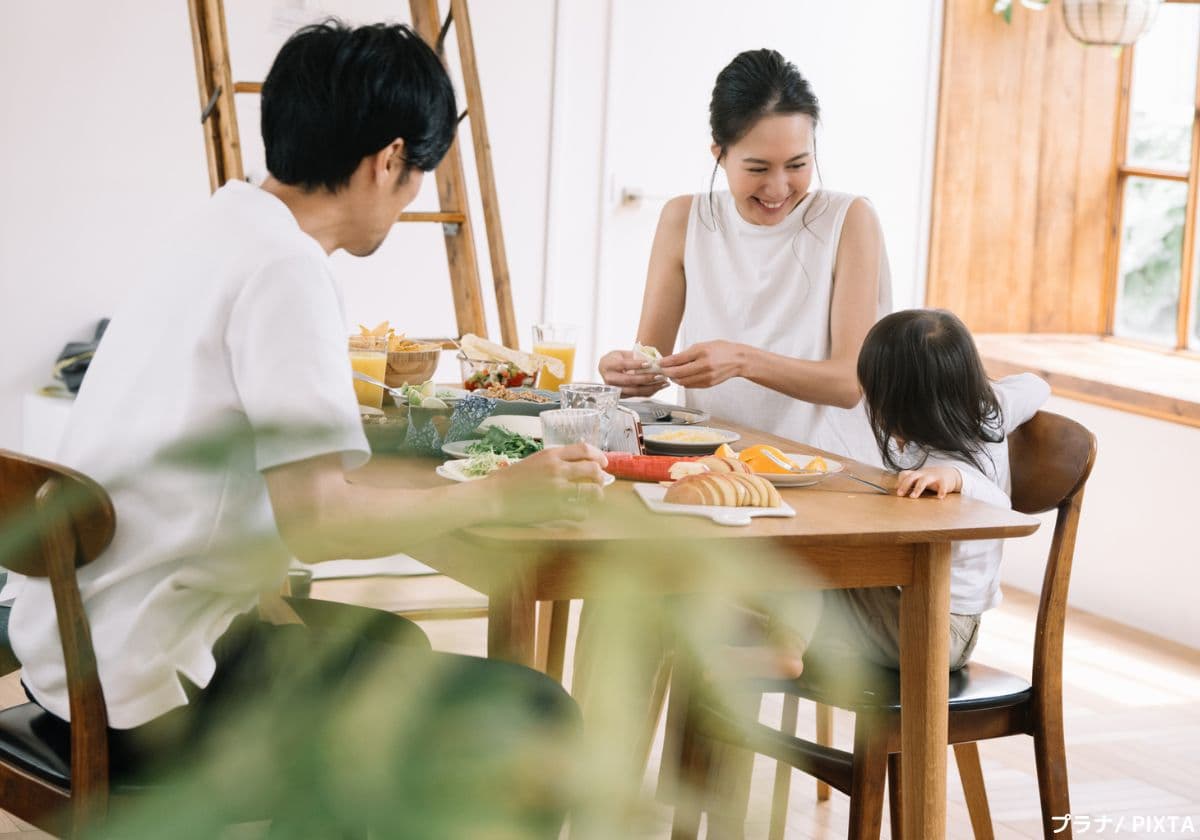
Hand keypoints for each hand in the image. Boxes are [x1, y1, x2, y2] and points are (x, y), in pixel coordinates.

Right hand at [486, 442, 608, 521]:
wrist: (492, 496)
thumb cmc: (508, 479)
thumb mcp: (533, 461)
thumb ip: (553, 461)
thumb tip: (572, 464)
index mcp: (551, 455)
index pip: (584, 449)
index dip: (598, 455)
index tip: (603, 462)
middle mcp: (558, 470)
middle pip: (593, 469)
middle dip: (600, 476)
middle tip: (599, 482)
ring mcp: (558, 490)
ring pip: (592, 491)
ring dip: (597, 495)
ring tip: (593, 498)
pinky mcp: (556, 509)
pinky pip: (581, 511)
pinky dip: (584, 512)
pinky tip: (579, 512)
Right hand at [599, 349, 667, 396]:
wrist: (607, 368)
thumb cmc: (616, 359)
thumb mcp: (623, 354)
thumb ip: (635, 356)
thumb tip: (654, 360)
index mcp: (608, 365)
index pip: (623, 365)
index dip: (636, 365)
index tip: (649, 363)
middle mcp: (609, 378)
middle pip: (629, 380)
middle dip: (646, 378)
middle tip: (659, 375)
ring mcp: (615, 389)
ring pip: (635, 390)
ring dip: (651, 387)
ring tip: (663, 382)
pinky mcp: (622, 396)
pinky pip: (638, 395)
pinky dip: (650, 391)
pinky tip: (659, 387)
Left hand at [658, 341, 746, 387]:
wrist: (738, 360)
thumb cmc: (721, 350)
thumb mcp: (703, 345)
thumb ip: (687, 353)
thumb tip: (671, 360)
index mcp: (702, 352)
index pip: (678, 359)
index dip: (666, 362)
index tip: (659, 363)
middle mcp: (704, 365)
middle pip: (678, 373)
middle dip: (667, 373)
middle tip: (662, 370)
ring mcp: (706, 377)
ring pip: (683, 382)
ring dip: (674, 379)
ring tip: (671, 374)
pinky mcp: (708, 384)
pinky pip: (690, 385)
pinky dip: (683, 382)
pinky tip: (682, 377)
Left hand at [895, 466, 961, 498]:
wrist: (950, 474)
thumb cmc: (931, 478)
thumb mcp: (919, 478)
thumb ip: (909, 481)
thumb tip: (895, 487)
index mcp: (917, 474)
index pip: (905, 474)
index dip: (899, 481)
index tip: (896, 490)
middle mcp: (923, 474)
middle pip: (912, 477)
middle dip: (905, 485)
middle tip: (900, 494)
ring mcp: (933, 476)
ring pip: (924, 480)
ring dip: (917, 489)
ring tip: (913, 497)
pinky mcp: (944, 481)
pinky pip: (942, 485)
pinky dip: (941, 491)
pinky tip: (939, 497)